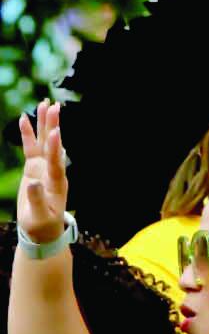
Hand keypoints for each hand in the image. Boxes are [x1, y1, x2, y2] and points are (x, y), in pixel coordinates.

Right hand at [18, 102, 68, 244]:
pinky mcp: (34, 167)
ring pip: (43, 141)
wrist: (42, 229)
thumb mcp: (39, 217)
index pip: (56, 162)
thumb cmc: (42, 224)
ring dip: (44, 124)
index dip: (55, 148)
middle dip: (53, 126)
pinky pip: (31, 147)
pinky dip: (28, 134)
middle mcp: (53, 170)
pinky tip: (25, 118)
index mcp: (57, 183)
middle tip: (54, 107)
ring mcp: (44, 167)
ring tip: (45, 104)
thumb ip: (36, 200)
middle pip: (53, 145)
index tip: (55, 132)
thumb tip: (33, 183)